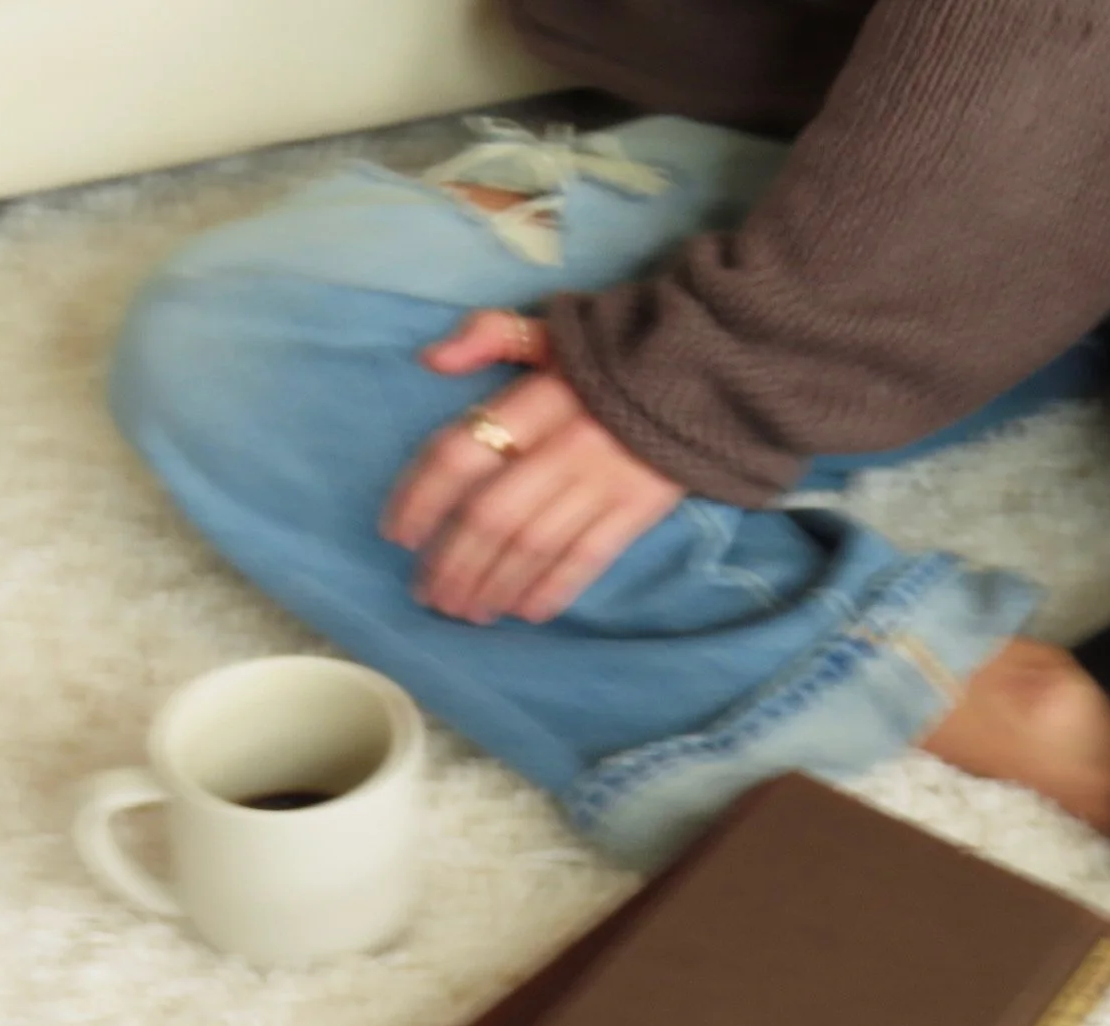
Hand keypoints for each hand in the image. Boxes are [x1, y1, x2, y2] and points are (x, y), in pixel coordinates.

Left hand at [384, 311, 685, 624]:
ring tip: (467, 611)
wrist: (712, 368)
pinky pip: (589, 556)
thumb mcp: (553, 330)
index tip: (397, 535)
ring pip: (534, 545)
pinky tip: (525, 610)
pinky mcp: (640, 507)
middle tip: (430, 594)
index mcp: (537, 398)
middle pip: (492, 516)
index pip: (461, 453)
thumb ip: (491, 334)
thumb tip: (432, 358)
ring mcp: (604, 480)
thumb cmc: (619, 353)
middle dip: (454, 562)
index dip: (420, 498)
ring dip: (493, 584)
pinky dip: (554, 587)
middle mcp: (564, 444)